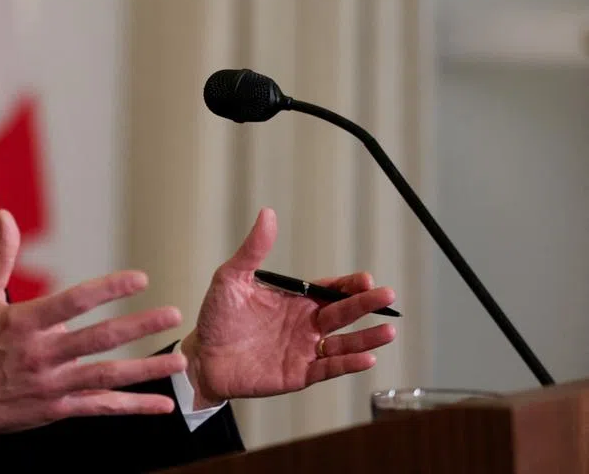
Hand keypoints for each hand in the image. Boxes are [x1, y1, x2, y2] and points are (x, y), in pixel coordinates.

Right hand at [0, 209, 186, 445]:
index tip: (139, 279)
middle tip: (171, 313)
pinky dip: (132, 407)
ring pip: (106, 376)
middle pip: (98, 339)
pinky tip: (161, 405)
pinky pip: (100, 407)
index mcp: (24, 323)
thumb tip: (5, 216)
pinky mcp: (57, 409)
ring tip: (179, 360)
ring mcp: (52, 385)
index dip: (108, 289)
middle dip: (138, 326)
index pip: (73, 302)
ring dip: (146, 369)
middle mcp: (42, 355)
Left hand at [181, 208, 396, 408]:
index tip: (365, 278)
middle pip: (342, 313)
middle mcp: (304, 324)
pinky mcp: (298, 374)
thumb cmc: (217, 317)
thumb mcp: (232, 278)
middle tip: (386, 295)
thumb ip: (252, 249)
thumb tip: (267, 214)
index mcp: (294, 300)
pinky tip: (366, 358)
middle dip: (365, 304)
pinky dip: (347, 364)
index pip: (329, 290)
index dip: (348, 285)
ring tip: (388, 331)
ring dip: (366, 338)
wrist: (202, 356)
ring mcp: (304, 350)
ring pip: (343, 343)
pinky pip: (328, 369)